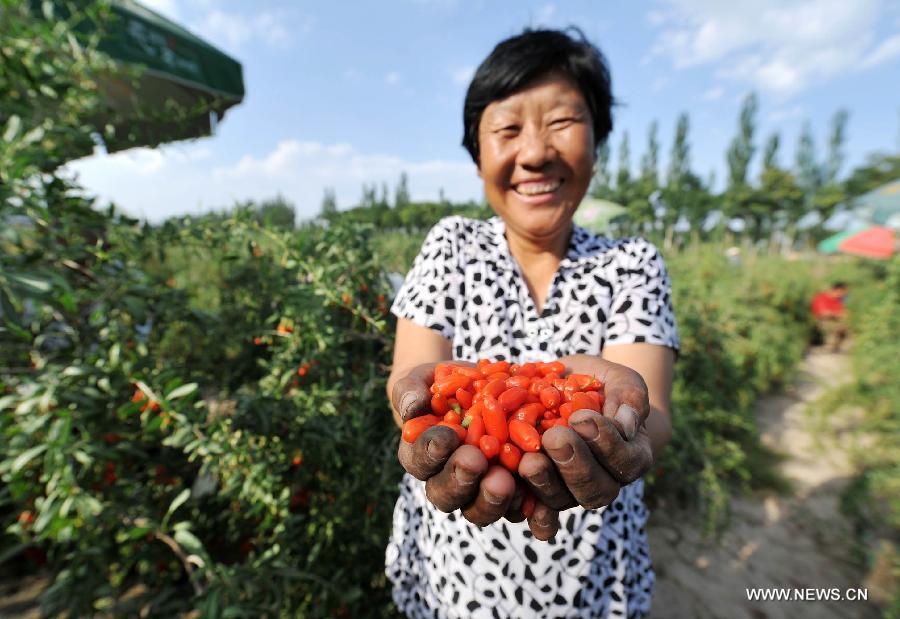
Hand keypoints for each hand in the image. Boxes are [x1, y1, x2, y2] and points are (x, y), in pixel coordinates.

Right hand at [391, 362, 559, 539]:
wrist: (472, 389)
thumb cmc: (437, 384)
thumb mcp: (419, 381)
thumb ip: (409, 392)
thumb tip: (411, 408)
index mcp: (420, 458)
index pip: (421, 460)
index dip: (433, 450)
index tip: (449, 435)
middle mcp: (446, 481)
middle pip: (448, 494)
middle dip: (461, 479)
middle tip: (476, 461)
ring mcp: (478, 490)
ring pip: (481, 509)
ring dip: (492, 498)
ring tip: (506, 479)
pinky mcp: (510, 490)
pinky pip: (517, 507)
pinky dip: (527, 504)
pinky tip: (536, 497)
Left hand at [519, 355, 653, 511]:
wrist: (568, 387)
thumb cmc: (601, 383)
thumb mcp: (621, 380)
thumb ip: (629, 399)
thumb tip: (626, 424)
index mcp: (629, 458)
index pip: (625, 462)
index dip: (605, 444)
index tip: (582, 417)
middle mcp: (602, 482)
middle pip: (594, 490)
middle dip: (573, 464)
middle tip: (554, 438)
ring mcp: (569, 491)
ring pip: (560, 500)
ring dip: (544, 481)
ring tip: (529, 459)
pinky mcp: (538, 490)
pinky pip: (531, 507)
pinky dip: (520, 503)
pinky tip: (510, 489)